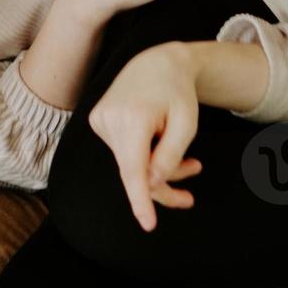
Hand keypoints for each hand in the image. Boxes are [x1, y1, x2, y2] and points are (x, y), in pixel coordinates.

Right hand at [87, 42, 202, 230]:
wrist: (157, 62)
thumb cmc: (177, 92)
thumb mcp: (187, 123)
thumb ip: (170, 155)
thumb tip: (152, 184)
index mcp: (134, 118)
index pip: (134, 168)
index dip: (141, 200)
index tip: (147, 224)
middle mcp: (110, 119)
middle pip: (134, 172)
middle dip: (163, 187)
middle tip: (188, 199)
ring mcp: (99, 121)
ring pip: (130, 165)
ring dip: (158, 170)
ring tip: (190, 162)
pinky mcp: (97, 122)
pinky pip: (124, 153)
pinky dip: (144, 158)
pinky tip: (160, 143)